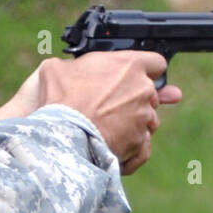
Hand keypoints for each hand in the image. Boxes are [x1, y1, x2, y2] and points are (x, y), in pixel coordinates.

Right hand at [35, 51, 181, 174]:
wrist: (61, 134)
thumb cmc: (59, 99)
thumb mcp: (56, 69)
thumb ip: (73, 65)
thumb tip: (67, 70)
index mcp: (129, 65)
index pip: (156, 63)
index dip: (146, 70)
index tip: (134, 78)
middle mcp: (143, 89)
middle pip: (152, 94)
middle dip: (136, 100)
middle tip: (113, 107)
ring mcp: (144, 117)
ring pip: (149, 120)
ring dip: (135, 124)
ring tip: (110, 130)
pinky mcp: (139, 142)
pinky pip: (143, 147)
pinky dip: (132, 149)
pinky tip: (116, 149)